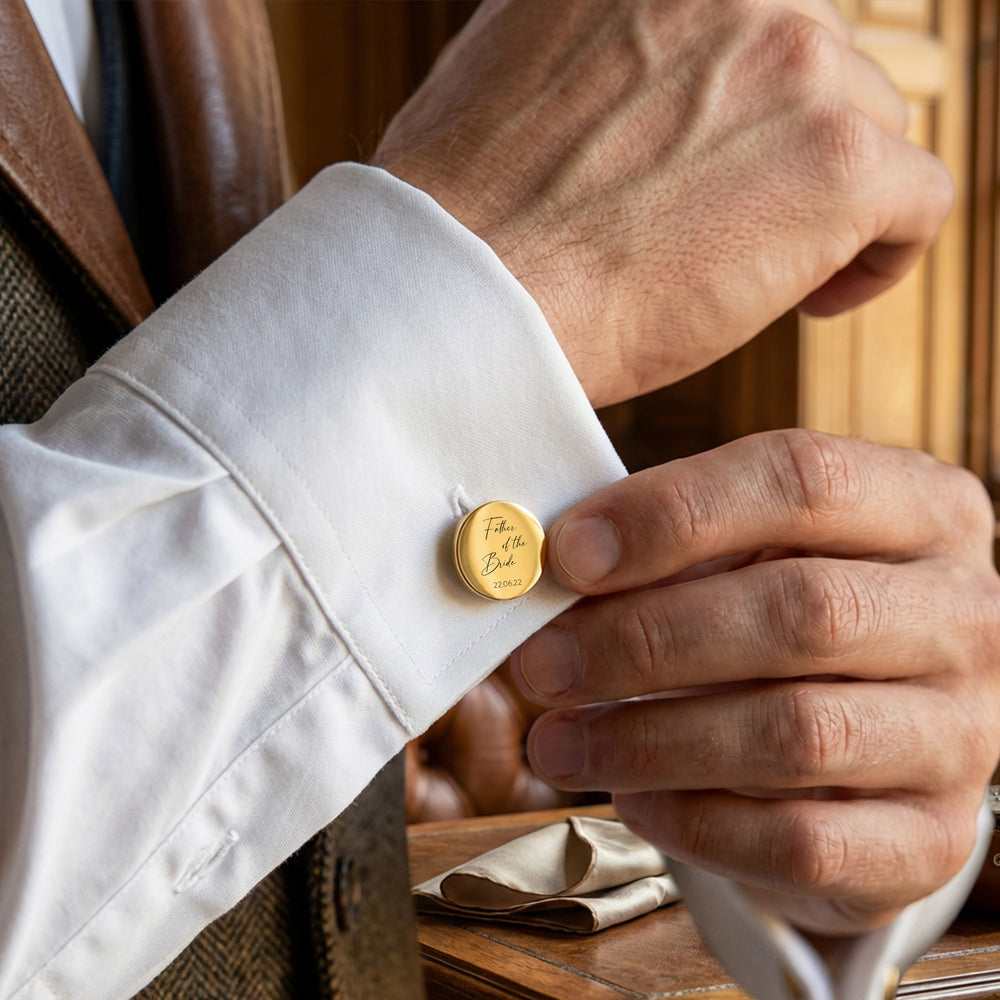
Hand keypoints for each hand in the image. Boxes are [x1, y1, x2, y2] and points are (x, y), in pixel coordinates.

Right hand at [373, 0, 951, 407]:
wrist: (467, 292)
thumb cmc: (470, 212)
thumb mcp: (520, 63)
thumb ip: (606, 42)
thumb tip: (643, 70)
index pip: (761, 18)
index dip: (752, 92)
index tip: (729, 151)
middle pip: (822, 67)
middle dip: (788, 146)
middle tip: (735, 222)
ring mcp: (798, 64)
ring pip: (870, 131)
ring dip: (827, 203)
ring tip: (761, 270)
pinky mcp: (838, 163)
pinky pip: (917, 200)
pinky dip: (882, 254)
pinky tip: (817, 298)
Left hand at [510, 430, 999, 934]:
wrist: (877, 732)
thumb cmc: (789, 616)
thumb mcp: (753, 551)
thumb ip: (671, 546)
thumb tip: (551, 568)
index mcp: (920, 509)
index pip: (800, 480)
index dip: (670, 515)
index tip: (565, 556)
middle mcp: (963, 613)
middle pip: (799, 611)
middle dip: (642, 641)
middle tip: (541, 665)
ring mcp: (962, 731)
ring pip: (798, 733)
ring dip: (650, 740)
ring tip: (558, 742)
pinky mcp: (931, 837)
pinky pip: (805, 841)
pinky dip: (699, 823)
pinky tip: (633, 800)